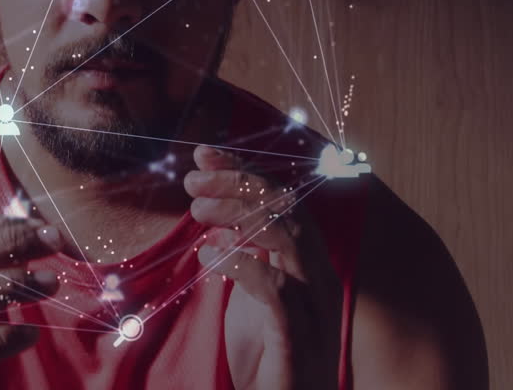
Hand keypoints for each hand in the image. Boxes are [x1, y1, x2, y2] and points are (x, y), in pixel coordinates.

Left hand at [184, 145, 341, 389]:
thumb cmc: (272, 357)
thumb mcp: (254, 300)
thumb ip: (245, 261)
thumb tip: (220, 227)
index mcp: (308, 263)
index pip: (281, 200)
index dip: (244, 172)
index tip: (204, 154)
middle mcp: (318, 277)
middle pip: (288, 209)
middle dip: (240, 184)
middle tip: (193, 179)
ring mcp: (314, 306)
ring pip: (289, 238)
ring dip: (239, 216)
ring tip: (198, 212)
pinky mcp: (299, 337)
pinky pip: (278, 289)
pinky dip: (243, 265)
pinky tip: (208, 258)